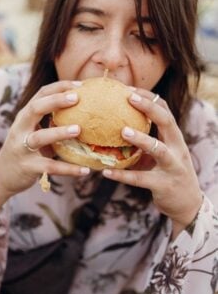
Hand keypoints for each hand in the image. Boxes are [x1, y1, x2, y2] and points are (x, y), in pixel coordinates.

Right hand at [0, 80, 89, 210]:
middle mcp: (21, 129)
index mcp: (25, 117)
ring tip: (78, 130)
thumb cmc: (24, 150)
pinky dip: (68, 169)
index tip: (80, 85)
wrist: (2, 176)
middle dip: (55, 101)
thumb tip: (83, 110)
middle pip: (35, 109)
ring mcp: (22, 148)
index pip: (40, 94)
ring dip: (59, 132)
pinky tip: (85, 170)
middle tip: (77, 97)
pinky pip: (50, 166)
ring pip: (40, 137)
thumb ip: (49, 120)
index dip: (59, 87)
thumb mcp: (31, 131)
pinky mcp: (28, 167)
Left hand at [102, 89, 202, 237]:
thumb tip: (112, 128)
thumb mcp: (158, 155)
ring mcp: (172, 167)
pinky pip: (140, 179)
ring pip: (158, 149)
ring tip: (121, 131)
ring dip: (141, 138)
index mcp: (174, 139)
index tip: (129, 88)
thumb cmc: (166, 174)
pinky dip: (122, 175)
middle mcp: (177, 149)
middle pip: (167, 122)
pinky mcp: (163, 185)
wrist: (187, 205)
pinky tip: (104, 171)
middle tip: (128, 98)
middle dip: (149, 108)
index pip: (165, 111)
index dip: (149, 98)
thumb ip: (143, 142)